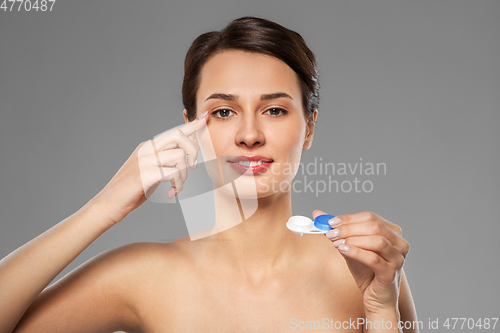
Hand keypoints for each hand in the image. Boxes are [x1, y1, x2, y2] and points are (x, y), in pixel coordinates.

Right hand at [90, 112, 208, 225]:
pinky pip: (173, 173)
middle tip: (193, 167)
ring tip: (176, 187)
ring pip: (179, 156)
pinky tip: (171, 194)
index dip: (192, 125)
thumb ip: (164, 161)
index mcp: (148, 146)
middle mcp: (146, 149)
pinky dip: (177, 185)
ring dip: (184, 175)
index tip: (205, 118)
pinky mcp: (144, 174)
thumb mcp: (150, 170)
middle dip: (193, 150)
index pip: (174, 131)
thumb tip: (185, 157)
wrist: (108, 204)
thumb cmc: (131, 190)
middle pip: (178, 135)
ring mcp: (144, 161)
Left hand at [313, 210, 409, 314]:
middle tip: (330, 232)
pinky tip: (343, 250)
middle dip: (349, 228)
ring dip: (353, 239)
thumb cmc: (365, 270)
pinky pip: (374, 259)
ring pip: (377, 241)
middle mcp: (400, 243)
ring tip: (336, 242)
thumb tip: (318, 214)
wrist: (376, 297)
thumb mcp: (349, 246)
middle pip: (374, 226)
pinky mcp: (391, 273)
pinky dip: (357, 252)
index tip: (330, 222)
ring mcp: (398, 258)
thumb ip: (337, 230)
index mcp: (392, 232)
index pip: (370, 217)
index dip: (349, 218)